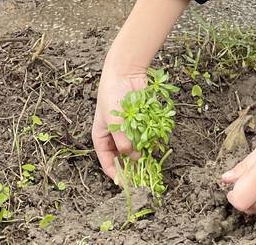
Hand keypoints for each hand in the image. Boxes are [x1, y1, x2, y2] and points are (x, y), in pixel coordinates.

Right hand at [92, 60, 148, 181]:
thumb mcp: (114, 119)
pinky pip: (145, 138)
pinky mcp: (140, 123)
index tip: (125, 183)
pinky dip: (149, 142)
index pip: (106, 161)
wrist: (126, 73)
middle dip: (131, 165)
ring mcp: (128, 130)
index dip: (115, 173)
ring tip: (148, 156)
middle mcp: (114, 136)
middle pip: (122, 158)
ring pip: (135, 149)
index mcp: (101, 136)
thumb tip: (132, 156)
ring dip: (141, 153)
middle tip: (142, 173)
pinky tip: (154, 144)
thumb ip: (122, 139)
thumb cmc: (112, 94)